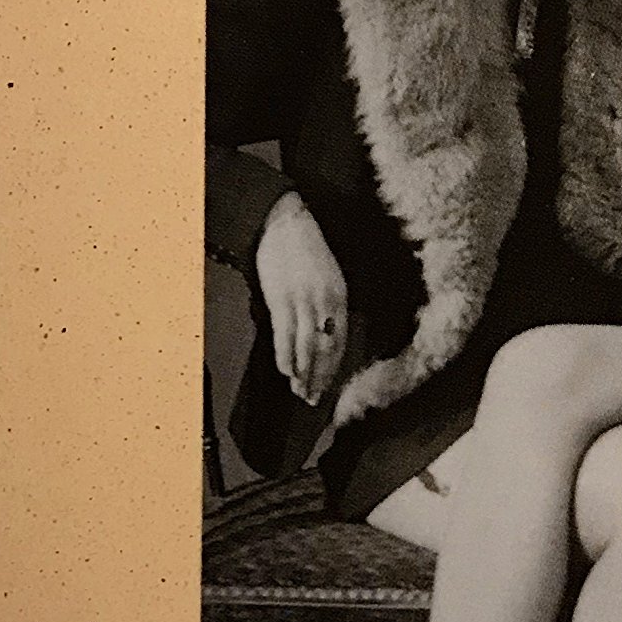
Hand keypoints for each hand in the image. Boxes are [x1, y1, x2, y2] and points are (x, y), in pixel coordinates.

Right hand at [254, 193, 348, 405]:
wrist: (284, 222)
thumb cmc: (305, 250)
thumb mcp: (328, 277)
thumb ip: (329, 306)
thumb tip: (324, 337)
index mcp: (340, 296)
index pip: (341, 341)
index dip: (334, 368)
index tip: (330, 387)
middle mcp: (325, 301)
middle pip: (325, 348)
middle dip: (320, 378)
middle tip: (314, 400)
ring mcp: (302, 300)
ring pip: (306, 346)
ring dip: (303, 373)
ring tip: (300, 392)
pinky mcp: (280, 298)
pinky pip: (284, 334)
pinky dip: (286, 355)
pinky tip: (286, 371)